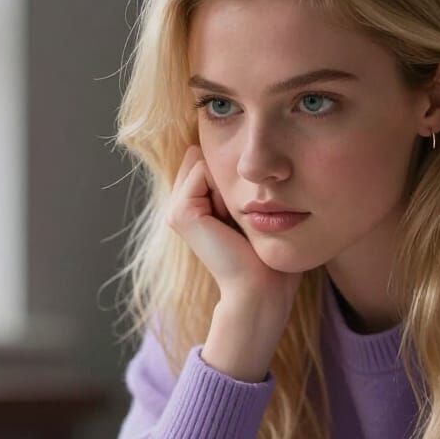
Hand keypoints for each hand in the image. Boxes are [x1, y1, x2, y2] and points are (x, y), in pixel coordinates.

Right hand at [166, 145, 301, 315]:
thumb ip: (235, 181)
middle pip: (204, 155)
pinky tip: (229, 220)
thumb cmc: (265, 252)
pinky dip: (224, 188)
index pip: (207, 157)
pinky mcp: (180, 212)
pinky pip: (203, 169)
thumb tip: (241, 152)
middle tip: (239, 216)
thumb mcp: (249, 208)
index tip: (244, 210)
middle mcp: (178, 205)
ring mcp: (174, 209)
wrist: (261, 286)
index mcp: (192, 203)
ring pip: (203, 159)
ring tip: (235, 220)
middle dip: (227, 175)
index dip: (232, 174)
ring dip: (228, 182)